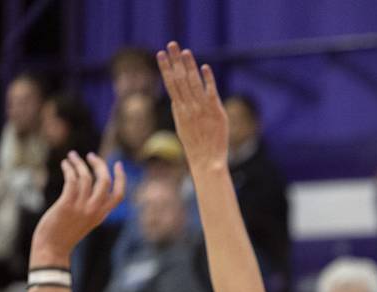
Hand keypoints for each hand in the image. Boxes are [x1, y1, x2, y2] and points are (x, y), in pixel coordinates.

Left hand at [30, 152, 124, 262]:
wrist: (53, 249)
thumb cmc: (65, 235)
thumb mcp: (84, 222)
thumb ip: (90, 207)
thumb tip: (88, 188)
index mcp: (101, 215)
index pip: (119, 195)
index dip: (121, 178)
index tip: (117, 164)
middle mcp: (94, 210)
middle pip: (105, 181)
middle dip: (99, 164)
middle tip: (90, 156)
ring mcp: (81, 208)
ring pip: (87, 178)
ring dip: (79, 163)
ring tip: (71, 157)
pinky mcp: (67, 205)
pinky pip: (72, 180)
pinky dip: (69, 169)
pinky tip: (65, 165)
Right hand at [157, 42, 227, 168]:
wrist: (207, 161)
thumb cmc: (195, 147)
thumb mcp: (182, 128)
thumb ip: (180, 112)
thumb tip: (176, 99)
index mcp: (179, 111)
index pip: (171, 84)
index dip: (165, 68)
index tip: (160, 53)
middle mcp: (189, 108)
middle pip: (180, 79)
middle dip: (175, 60)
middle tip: (171, 44)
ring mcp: (202, 110)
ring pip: (194, 83)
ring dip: (189, 66)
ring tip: (185, 51)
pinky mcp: (216, 113)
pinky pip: (211, 92)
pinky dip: (208, 80)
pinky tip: (205, 67)